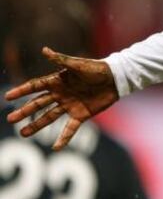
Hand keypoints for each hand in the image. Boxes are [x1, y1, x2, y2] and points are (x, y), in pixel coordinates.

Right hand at [4, 47, 118, 149]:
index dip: (21, 91)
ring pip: (49, 117)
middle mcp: (60, 94)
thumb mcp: (78, 64)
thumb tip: (44, 50)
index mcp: (57, 81)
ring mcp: (69, 105)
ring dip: (36, 126)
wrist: (116, 78)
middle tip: (10, 119)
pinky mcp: (81, 115)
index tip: (7, 96)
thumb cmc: (97, 68)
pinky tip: (55, 148)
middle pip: (38, 104)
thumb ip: (61, 59)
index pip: (35, 86)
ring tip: (23, 134)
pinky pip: (70, 128)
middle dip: (24, 111)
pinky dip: (63, 138)